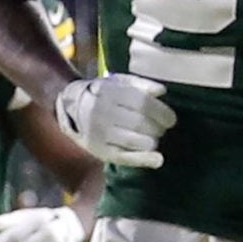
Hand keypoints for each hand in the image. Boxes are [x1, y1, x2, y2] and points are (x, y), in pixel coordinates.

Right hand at [53, 74, 174, 167]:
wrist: (72, 107)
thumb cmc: (103, 93)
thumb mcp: (118, 82)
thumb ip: (141, 84)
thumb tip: (161, 91)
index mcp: (109, 92)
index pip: (142, 103)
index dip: (161, 112)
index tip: (171, 120)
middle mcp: (102, 113)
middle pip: (140, 123)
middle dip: (158, 128)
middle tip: (162, 129)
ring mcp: (99, 133)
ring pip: (134, 140)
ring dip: (152, 141)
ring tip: (154, 138)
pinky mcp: (99, 150)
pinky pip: (125, 157)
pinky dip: (143, 159)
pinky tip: (157, 159)